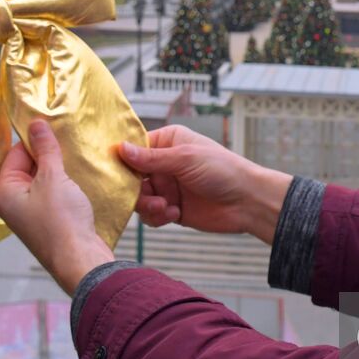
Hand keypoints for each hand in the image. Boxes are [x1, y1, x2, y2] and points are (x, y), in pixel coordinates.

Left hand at [0, 120, 114, 295]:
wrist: (80, 258)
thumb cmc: (61, 221)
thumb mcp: (53, 177)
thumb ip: (45, 149)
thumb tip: (36, 123)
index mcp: (3, 191)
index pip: (15, 153)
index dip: (35, 139)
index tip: (54, 126)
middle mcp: (11, 201)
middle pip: (28, 165)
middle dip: (47, 153)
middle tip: (67, 140)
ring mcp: (28, 211)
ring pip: (42, 178)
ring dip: (57, 167)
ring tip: (75, 157)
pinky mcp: (45, 218)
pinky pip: (51, 191)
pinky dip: (63, 182)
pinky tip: (78, 175)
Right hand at [118, 125, 291, 244]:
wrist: (247, 202)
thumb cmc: (223, 171)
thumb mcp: (186, 159)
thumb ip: (152, 158)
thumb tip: (120, 148)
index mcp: (168, 142)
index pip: (134, 147)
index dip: (122, 158)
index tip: (111, 169)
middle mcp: (164, 163)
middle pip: (131, 175)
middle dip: (133, 188)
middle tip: (142, 195)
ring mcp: (167, 187)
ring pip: (138, 197)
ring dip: (146, 205)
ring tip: (163, 207)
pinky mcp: (171, 208)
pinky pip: (151, 215)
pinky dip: (157, 216)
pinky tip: (173, 214)